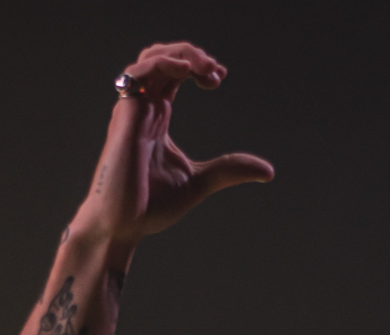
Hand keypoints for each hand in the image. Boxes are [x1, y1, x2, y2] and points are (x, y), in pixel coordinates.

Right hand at [72, 42, 273, 244]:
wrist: (122, 225)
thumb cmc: (149, 207)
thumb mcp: (200, 181)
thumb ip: (229, 169)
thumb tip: (267, 171)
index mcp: (157, 118)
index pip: (175, 75)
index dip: (198, 68)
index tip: (219, 79)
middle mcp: (144, 109)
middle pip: (165, 59)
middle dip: (194, 56)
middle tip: (217, 72)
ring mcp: (133, 111)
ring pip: (151, 58)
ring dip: (182, 54)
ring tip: (206, 69)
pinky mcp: (125, 117)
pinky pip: (137, 74)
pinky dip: (163, 63)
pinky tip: (186, 71)